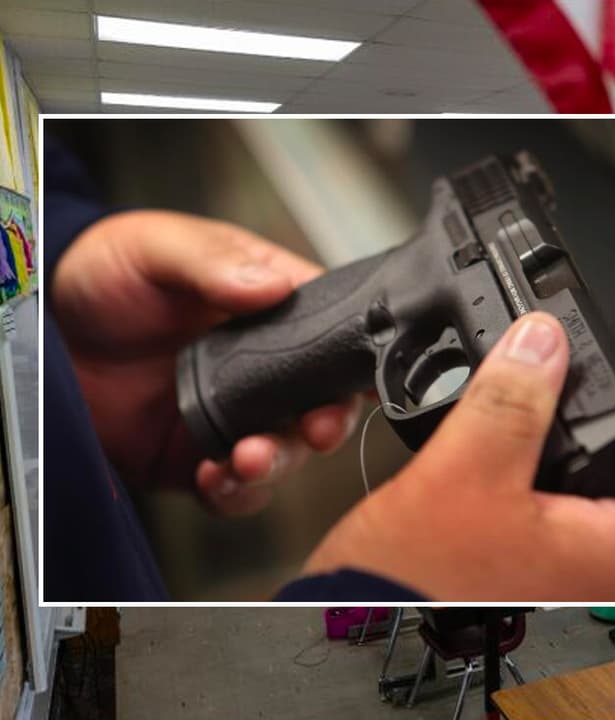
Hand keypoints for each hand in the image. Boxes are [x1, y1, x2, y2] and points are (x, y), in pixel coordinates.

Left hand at [52, 210, 361, 514]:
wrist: (39, 325)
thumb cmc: (105, 271)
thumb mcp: (159, 247)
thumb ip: (213, 263)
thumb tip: (271, 283)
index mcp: (270, 308)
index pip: (333, 333)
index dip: (354, 360)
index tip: (360, 381)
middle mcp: (263, 366)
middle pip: (322, 402)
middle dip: (325, 423)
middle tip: (315, 429)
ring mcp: (233, 414)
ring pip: (285, 452)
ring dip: (279, 461)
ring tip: (249, 458)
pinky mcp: (197, 454)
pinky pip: (233, 487)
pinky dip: (234, 492)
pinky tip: (215, 477)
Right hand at [304, 312, 614, 600]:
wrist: (354, 637)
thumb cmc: (417, 590)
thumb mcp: (464, 470)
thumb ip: (510, 401)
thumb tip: (542, 343)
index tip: (579, 389)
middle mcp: (612, 589)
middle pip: (614, 485)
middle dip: (569, 446)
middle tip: (527, 423)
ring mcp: (574, 600)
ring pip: (575, 512)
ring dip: (538, 480)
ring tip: (496, 463)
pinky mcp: (535, 603)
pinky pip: (545, 542)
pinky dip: (521, 512)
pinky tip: (484, 500)